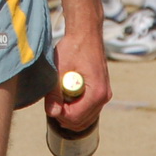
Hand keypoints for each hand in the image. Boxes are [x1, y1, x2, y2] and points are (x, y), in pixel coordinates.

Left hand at [46, 16, 110, 132]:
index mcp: (97, 92)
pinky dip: (76, 107)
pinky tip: (67, 94)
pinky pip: (87, 109)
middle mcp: (104, 97)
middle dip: (64, 115)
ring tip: (59, 95)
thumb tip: (51, 113)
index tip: (50, 103)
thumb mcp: (60, 68)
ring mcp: (104, 96)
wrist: (85, 33)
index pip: (76, 117)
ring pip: (84, 118)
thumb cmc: (73, 47)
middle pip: (81, 121)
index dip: (60, 114)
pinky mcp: (101, 93)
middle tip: (52, 100)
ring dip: (69, 111)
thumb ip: (55, 92)